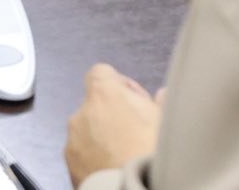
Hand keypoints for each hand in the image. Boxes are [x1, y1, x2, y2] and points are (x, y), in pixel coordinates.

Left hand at [65, 63, 161, 185]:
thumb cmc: (152, 158)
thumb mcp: (169, 124)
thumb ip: (163, 103)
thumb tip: (164, 95)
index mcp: (105, 96)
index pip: (102, 72)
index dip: (120, 83)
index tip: (136, 100)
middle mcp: (82, 114)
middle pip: (96, 103)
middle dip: (114, 113)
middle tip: (138, 132)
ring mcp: (73, 140)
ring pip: (88, 129)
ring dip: (104, 137)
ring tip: (128, 155)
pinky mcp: (69, 163)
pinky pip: (83, 152)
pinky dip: (95, 157)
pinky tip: (115, 167)